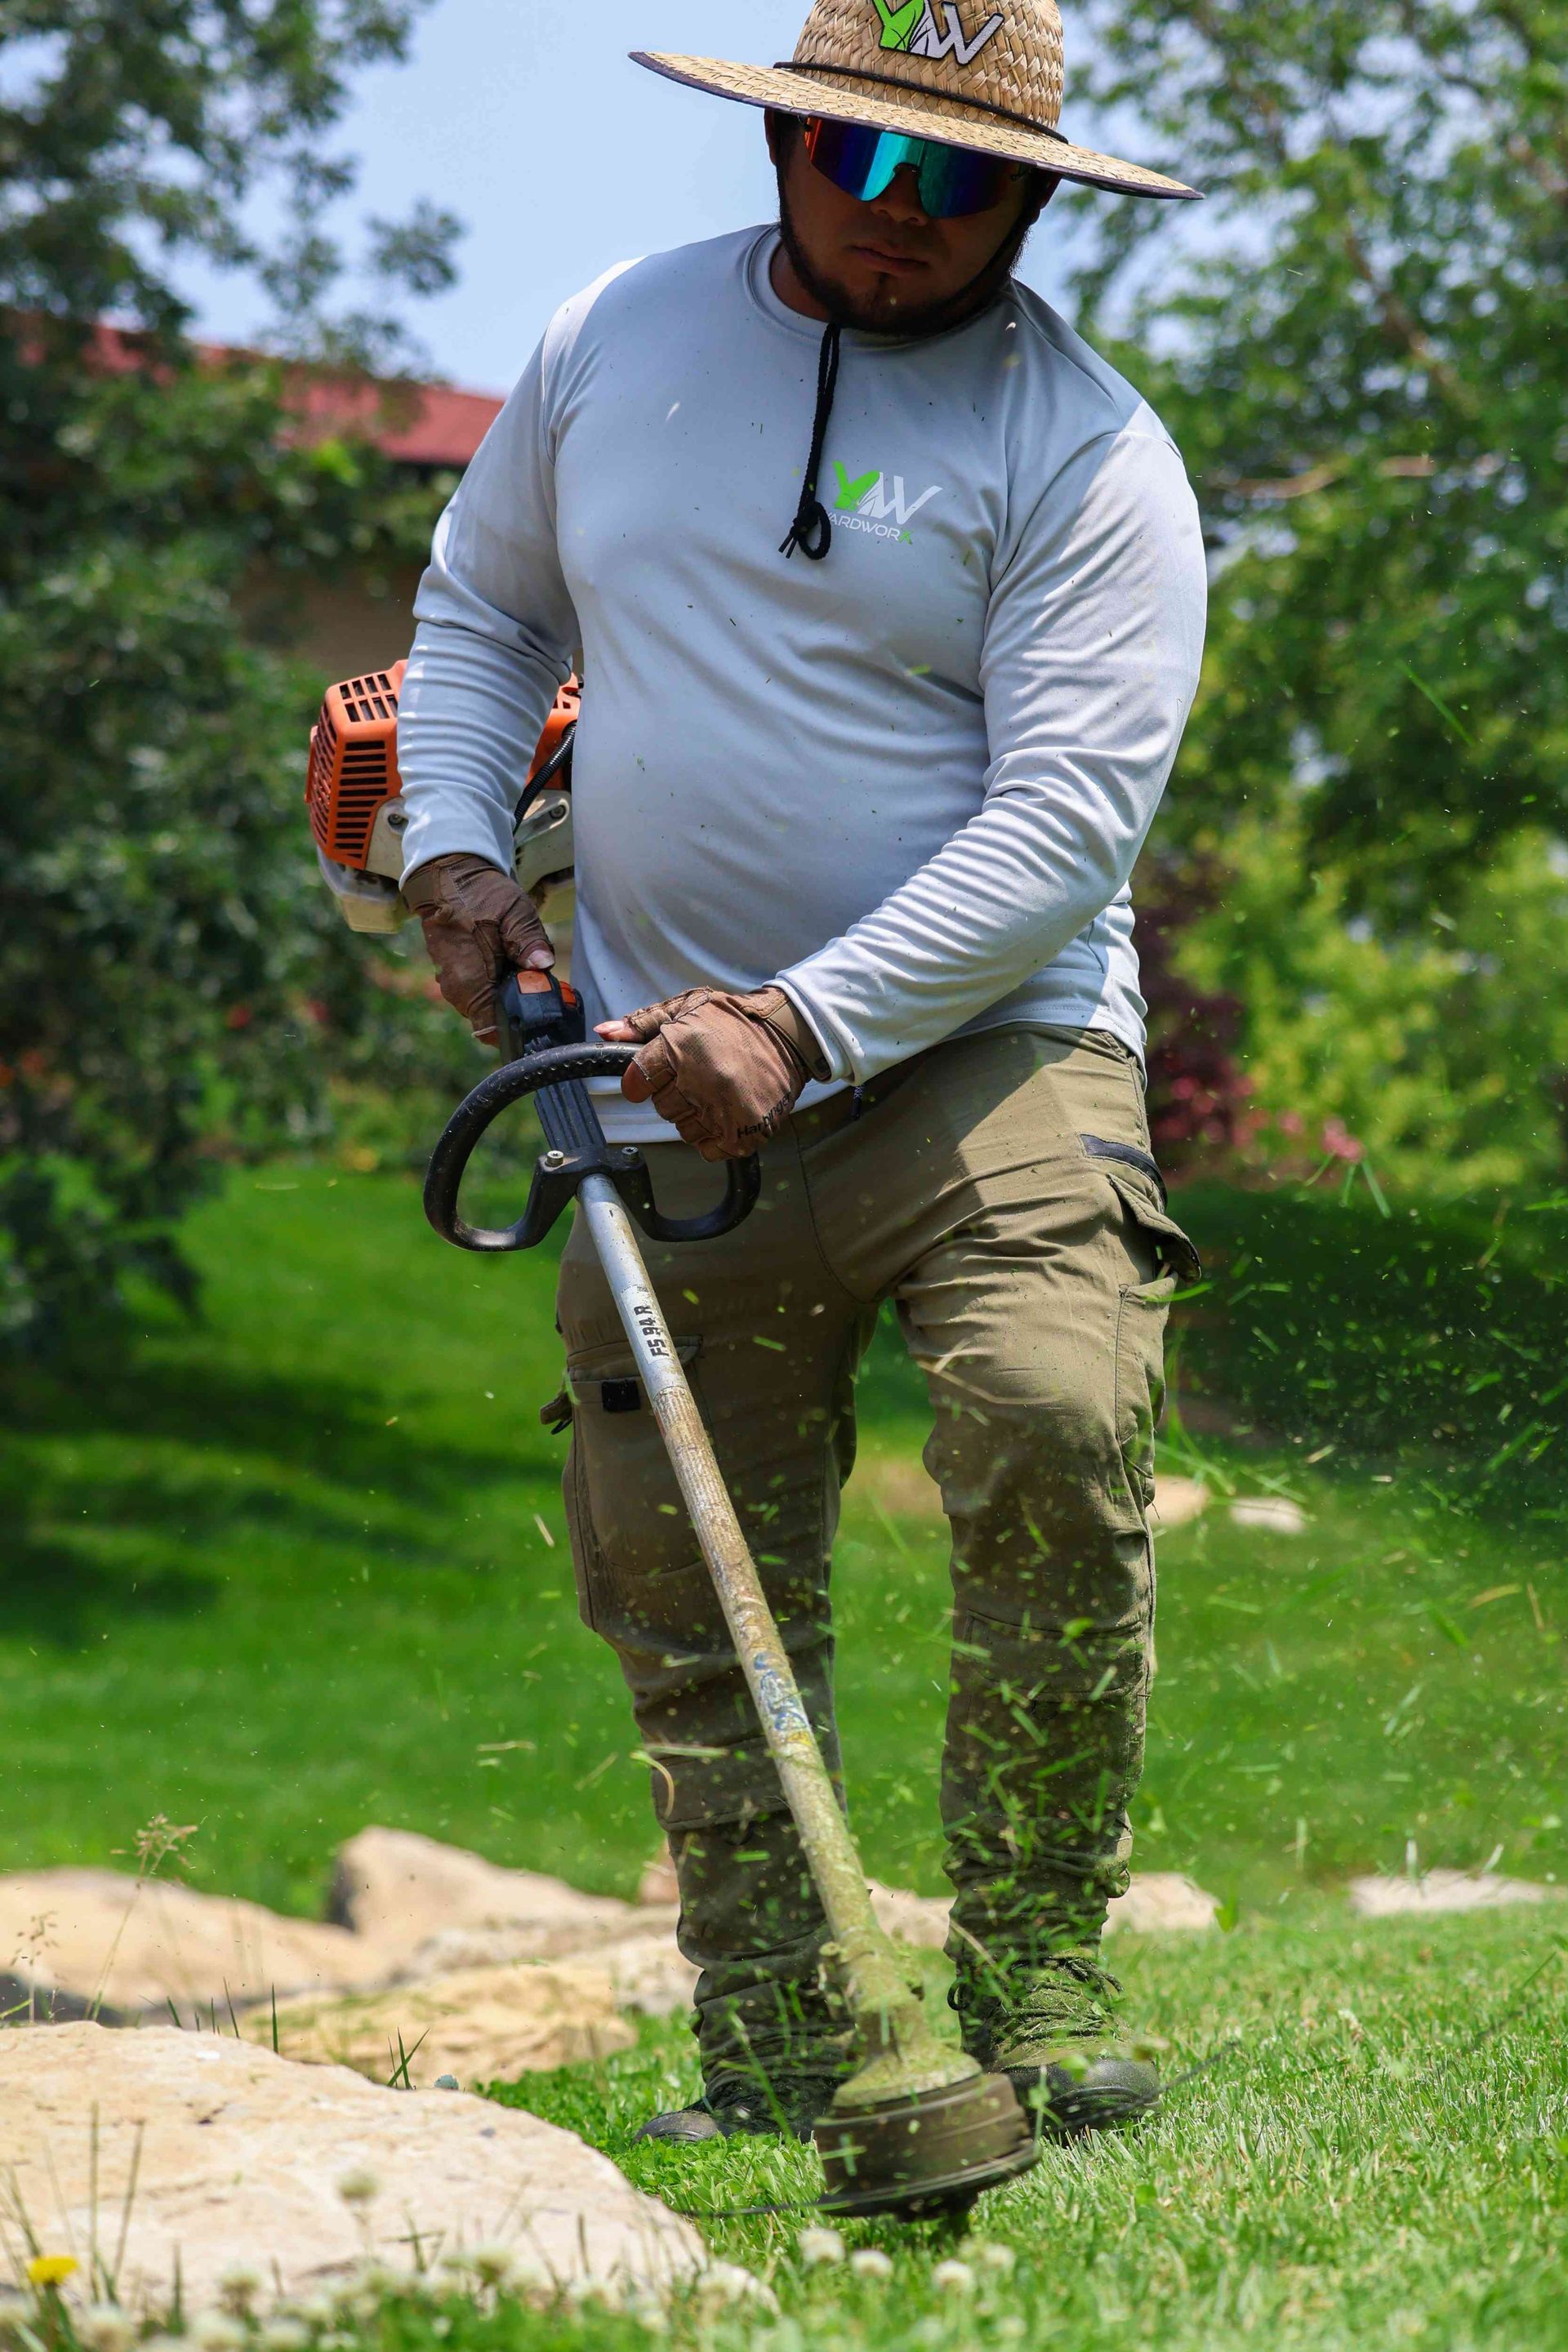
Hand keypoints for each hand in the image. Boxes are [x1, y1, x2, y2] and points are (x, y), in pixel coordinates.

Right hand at [403, 854, 553, 1042]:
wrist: (446, 876)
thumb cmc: (479, 893)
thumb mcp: (513, 911)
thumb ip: (529, 941)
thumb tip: (544, 965)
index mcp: (469, 981)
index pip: (492, 1030)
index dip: (518, 1026)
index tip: (539, 1014)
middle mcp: (457, 991)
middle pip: (494, 1019)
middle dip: (517, 1008)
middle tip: (539, 985)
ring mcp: (453, 985)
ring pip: (487, 1007)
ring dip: (507, 995)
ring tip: (523, 970)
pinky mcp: (455, 977)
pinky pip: (480, 994)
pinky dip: (496, 986)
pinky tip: (508, 964)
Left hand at [597, 987, 827, 1161]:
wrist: (790, 1034)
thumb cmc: (734, 1020)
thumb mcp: (687, 1007)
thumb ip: (643, 1023)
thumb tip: (604, 1032)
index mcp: (683, 1046)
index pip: (636, 1082)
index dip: (642, 1080)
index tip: (655, 1074)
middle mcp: (702, 1080)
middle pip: (661, 1108)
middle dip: (674, 1093)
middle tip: (700, 1074)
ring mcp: (725, 1109)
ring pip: (683, 1130)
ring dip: (695, 1115)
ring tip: (718, 1090)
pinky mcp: (745, 1133)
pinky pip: (708, 1149)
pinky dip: (714, 1135)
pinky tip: (727, 1110)